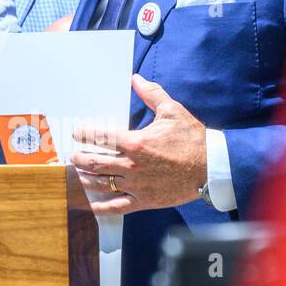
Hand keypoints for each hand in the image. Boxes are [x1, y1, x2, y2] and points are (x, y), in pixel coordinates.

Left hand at [70, 74, 207, 214]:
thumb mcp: (172, 111)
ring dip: (85, 179)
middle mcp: (132, 165)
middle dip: (80, 159)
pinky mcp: (144, 200)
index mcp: (136, 143)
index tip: (76, 133)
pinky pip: (117, 206)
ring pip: (102, 183)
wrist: (212, 167)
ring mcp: (137, 185)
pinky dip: (101, 207)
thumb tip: (136, 78)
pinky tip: (89, 205)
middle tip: (73, 156)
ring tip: (77, 174)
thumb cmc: (192, 139)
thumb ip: (151, 94)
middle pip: (95, 162)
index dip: (84, 134)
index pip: (101, 138)